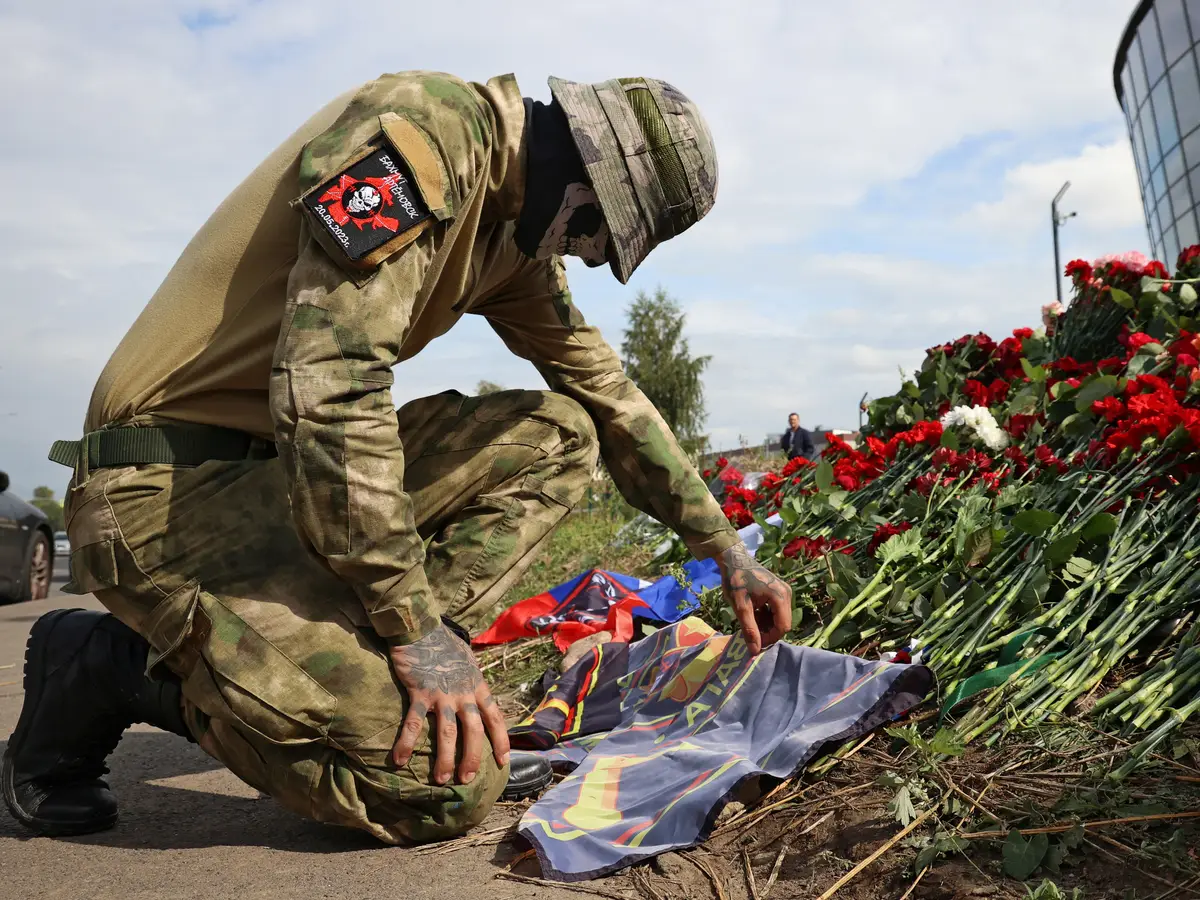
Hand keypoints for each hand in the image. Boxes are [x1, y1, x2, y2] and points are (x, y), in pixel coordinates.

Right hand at [389, 624, 510, 784]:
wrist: (422, 628)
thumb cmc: (444, 645)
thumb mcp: (468, 662)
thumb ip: (473, 682)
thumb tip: (477, 697)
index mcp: (478, 686)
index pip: (495, 718)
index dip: (501, 741)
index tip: (503, 762)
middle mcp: (464, 693)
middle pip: (474, 732)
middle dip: (472, 758)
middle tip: (467, 780)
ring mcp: (443, 694)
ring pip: (448, 733)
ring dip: (445, 759)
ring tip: (441, 780)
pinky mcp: (420, 693)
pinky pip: (414, 723)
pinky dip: (407, 743)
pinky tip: (400, 760)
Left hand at [717, 542, 792, 653]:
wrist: (733, 559)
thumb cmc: (736, 581)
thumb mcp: (740, 607)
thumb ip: (749, 629)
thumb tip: (755, 651)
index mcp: (780, 597)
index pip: (783, 627)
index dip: (769, 638)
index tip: (754, 642)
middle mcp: (787, 594)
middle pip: (783, 623)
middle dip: (768, 632)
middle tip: (750, 634)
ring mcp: (784, 592)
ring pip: (779, 618)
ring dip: (766, 625)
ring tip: (749, 623)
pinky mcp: (778, 591)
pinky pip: (777, 610)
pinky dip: (766, 617)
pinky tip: (753, 615)